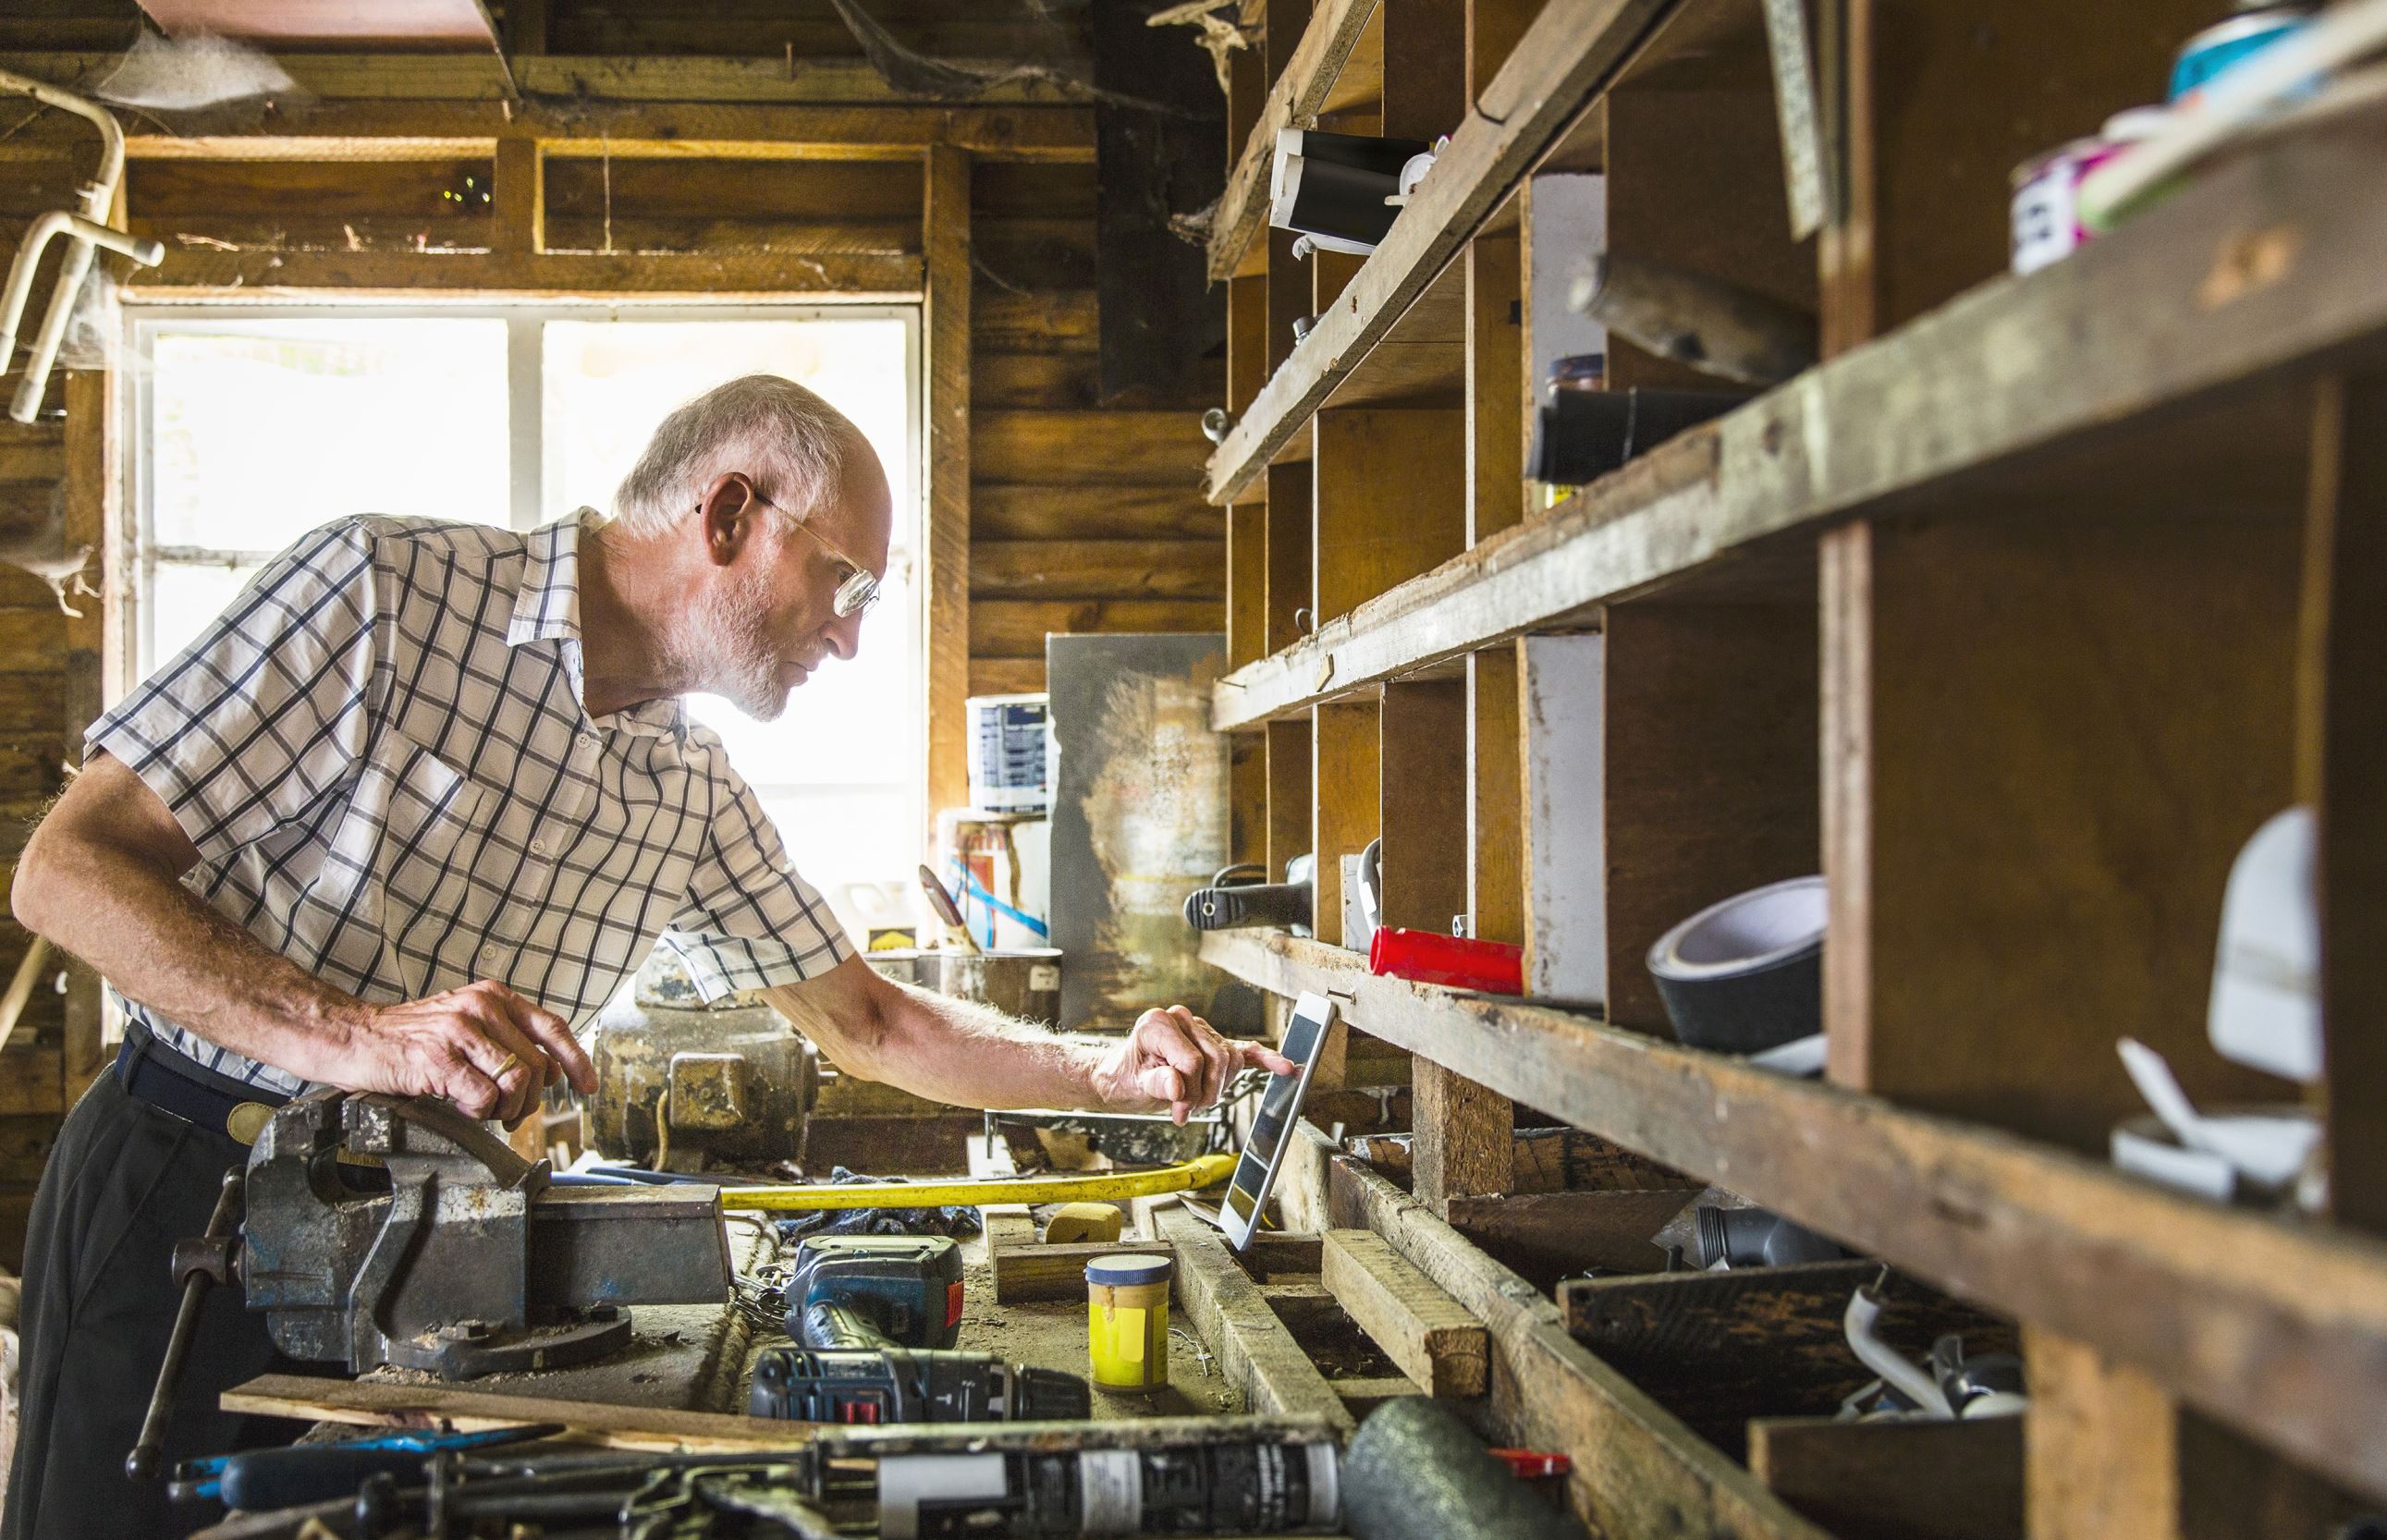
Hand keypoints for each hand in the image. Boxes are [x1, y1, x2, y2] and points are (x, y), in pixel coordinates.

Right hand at [340, 979, 596, 1125]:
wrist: (353, 1037)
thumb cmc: (409, 1038)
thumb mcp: (465, 1024)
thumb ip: (505, 1039)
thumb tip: (548, 1073)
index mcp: (494, 997)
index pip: (553, 1028)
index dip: (576, 1061)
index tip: (587, 1086)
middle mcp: (481, 1008)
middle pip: (537, 1065)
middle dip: (530, 1100)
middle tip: (509, 1116)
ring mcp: (459, 1031)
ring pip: (516, 1081)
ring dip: (505, 1108)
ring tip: (483, 1111)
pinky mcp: (437, 1059)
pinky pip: (484, 1098)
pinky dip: (477, 1112)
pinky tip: (459, 1107)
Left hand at [1095, 1005, 1297, 1124]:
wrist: (1124, 1078)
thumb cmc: (1126, 1079)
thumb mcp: (1133, 1086)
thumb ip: (1156, 1084)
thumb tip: (1176, 1085)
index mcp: (1159, 1023)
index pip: (1192, 1060)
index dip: (1188, 1092)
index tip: (1178, 1112)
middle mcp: (1182, 1019)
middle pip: (1216, 1059)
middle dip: (1205, 1092)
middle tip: (1186, 1111)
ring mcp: (1201, 1030)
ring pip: (1230, 1060)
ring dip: (1217, 1088)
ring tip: (1194, 1102)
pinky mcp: (1214, 1044)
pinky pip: (1246, 1050)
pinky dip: (1266, 1059)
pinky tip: (1286, 1067)